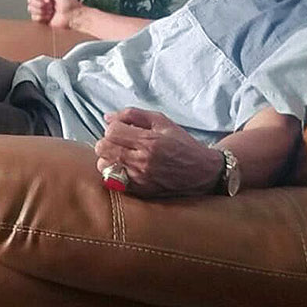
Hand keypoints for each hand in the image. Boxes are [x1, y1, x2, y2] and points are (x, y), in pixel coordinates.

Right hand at [27, 0, 81, 27]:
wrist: (73, 17)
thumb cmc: (70, 3)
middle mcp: (43, 0)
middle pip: (30, 0)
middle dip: (41, 5)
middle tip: (52, 6)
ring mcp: (41, 9)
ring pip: (31, 9)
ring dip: (42, 11)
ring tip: (52, 12)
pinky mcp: (41, 18)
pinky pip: (33, 17)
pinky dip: (41, 18)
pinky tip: (49, 17)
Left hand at [93, 108, 223, 196]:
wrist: (203, 173)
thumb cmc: (182, 144)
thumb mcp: (162, 122)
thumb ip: (133, 115)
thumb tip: (107, 117)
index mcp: (149, 142)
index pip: (111, 132)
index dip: (113, 127)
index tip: (122, 129)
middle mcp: (142, 161)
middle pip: (103, 148)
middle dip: (107, 141)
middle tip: (119, 142)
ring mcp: (139, 178)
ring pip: (103, 165)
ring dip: (108, 158)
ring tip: (121, 155)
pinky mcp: (139, 191)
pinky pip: (112, 180)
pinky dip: (114, 172)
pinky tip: (125, 167)